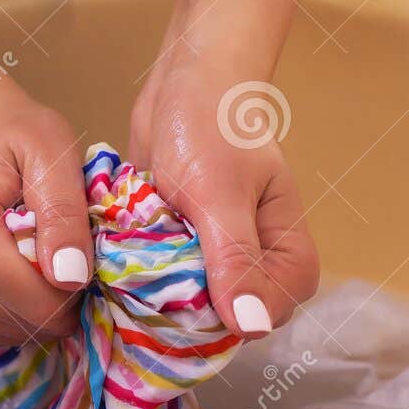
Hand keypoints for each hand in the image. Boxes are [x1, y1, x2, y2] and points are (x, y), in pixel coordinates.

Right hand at [0, 90, 93, 345]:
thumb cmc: (14, 138)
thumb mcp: (52, 154)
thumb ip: (64, 213)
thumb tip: (71, 279)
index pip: (33, 299)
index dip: (75, 285)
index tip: (82, 250)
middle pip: (25, 321)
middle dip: (59, 294)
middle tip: (62, 247)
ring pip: (14, 333)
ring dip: (40, 302)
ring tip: (35, 252)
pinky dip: (19, 310)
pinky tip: (17, 269)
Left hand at [130, 56, 318, 337]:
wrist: (182, 81)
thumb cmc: (211, 126)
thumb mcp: (219, 195)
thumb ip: (235, 258)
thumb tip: (252, 327)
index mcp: (287, 253)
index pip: (265, 317)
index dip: (225, 320)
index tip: (181, 301)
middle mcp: (256, 263)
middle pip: (226, 320)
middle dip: (185, 311)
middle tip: (145, 282)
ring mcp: (218, 259)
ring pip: (190, 307)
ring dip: (159, 295)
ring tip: (130, 268)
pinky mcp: (183, 251)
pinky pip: (166, 285)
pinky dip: (144, 279)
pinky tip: (121, 263)